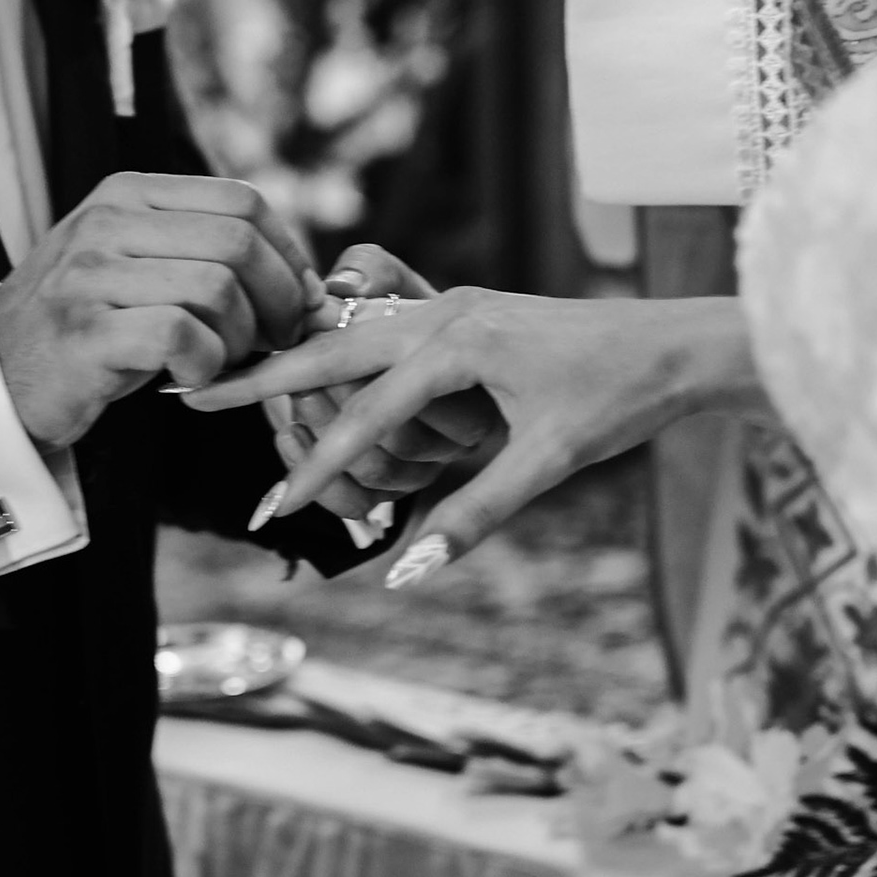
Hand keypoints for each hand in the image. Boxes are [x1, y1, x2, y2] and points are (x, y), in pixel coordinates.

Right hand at [0, 173, 322, 449]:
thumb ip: (211, 257)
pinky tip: (187, 378)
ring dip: (240, 340)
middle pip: (239, 243)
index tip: (297, 300)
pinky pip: (182, 336)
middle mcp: (108, 222)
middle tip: (275, 342)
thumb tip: (317, 287)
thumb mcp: (142, 267)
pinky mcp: (86, 331)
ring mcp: (91, 274)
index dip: (288, 254)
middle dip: (278, 300)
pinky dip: (204, 367)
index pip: (242, 201)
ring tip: (220, 361)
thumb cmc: (92, 326)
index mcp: (129, 194)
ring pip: (217, 289)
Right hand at [188, 288, 764, 582]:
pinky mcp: (466, 314)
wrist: (683, 340)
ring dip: (298, 366)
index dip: (311, 473)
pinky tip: (316, 369)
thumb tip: (402, 570)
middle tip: (193, 399)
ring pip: (352, 337)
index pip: (359, 417)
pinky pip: (384, 335)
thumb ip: (471, 516)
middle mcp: (442, 314)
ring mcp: (452, 307)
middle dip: (260, 380)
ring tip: (239, 390)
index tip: (264, 514)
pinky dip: (342, 358)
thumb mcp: (548, 463)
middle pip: (327, 351)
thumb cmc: (622, 397)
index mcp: (455, 344)